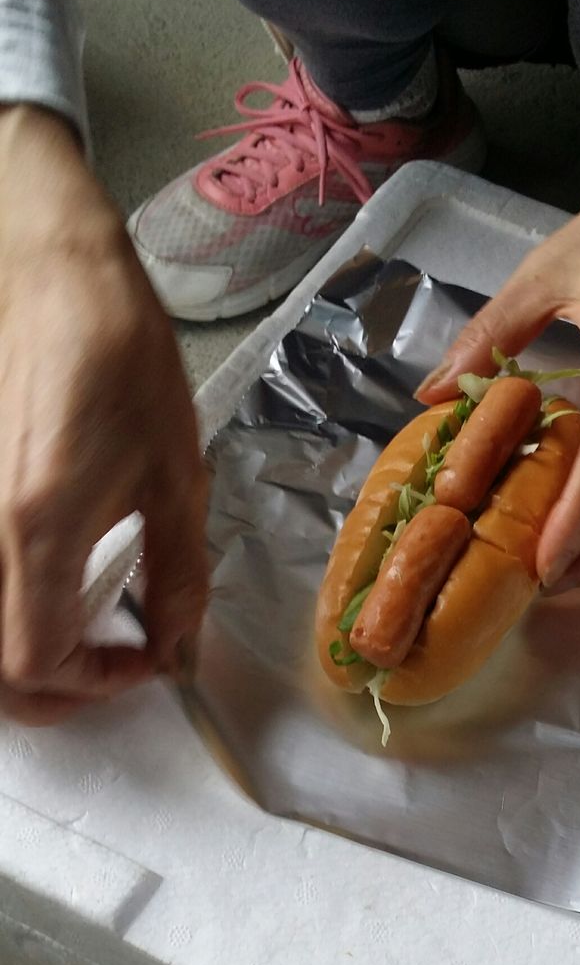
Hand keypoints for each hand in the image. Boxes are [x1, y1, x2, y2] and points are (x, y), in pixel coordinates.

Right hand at [0, 105, 207, 722]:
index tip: (148, 656)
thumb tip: (178, 644)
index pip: (35, 659)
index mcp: (39, 529)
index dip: (94, 680)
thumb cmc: (120, 360)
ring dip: (30, 656)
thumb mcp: (175, 475)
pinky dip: (15, 609)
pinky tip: (58, 592)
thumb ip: (177, 574)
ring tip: (88, 641)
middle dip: (51, 688)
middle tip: (111, 668)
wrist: (55, 276)